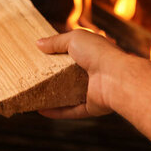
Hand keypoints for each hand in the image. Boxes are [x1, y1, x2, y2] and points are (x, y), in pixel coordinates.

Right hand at [36, 29, 150, 150]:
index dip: (58, 55)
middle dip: (53, 78)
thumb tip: (38, 44)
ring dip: (53, 98)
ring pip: (70, 96)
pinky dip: (57, 112)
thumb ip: (56, 41)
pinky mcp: (92, 107)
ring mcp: (93, 91)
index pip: (73, 54)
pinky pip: (72, 111)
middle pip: (70, 76)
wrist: (116, 77)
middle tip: (34, 78)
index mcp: (92, 54)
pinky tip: (41, 110)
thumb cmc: (98, 53)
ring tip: (34, 96)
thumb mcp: (74, 39)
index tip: (40, 58)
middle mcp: (94, 73)